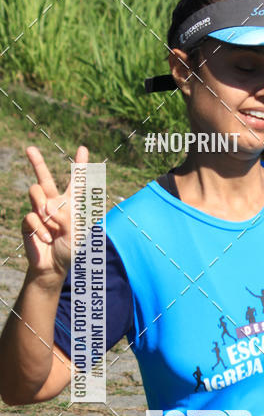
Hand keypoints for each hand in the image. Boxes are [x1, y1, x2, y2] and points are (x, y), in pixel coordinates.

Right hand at [22, 145, 88, 278]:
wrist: (53, 267)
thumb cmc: (69, 250)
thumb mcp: (77, 233)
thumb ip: (67, 217)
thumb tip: (48, 207)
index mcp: (72, 205)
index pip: (77, 182)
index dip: (81, 166)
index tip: (83, 149)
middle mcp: (54, 203)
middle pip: (44, 178)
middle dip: (36, 162)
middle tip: (29, 148)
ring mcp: (40, 211)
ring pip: (36, 193)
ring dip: (45, 209)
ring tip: (53, 226)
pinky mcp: (29, 221)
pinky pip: (32, 216)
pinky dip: (41, 229)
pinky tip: (46, 239)